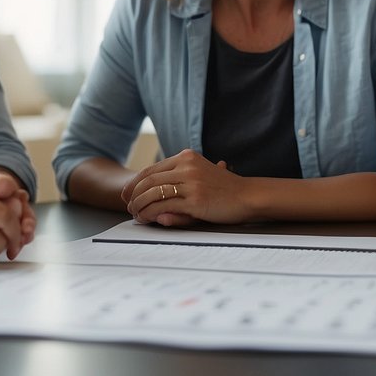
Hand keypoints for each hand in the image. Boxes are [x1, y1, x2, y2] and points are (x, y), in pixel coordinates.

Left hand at [122, 149, 248, 224]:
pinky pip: (165, 206)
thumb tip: (156, 199)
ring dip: (140, 205)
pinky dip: (152, 213)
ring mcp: (191, 183)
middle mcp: (186, 166)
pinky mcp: (195, 200)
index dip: (135, 182)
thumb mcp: (200, 177)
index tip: (126, 194)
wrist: (248, 196)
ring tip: (136, 214)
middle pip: (149, 180)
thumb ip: (178, 183)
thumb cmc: (224, 189)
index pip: (152, 169)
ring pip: (153, 193)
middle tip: (127, 206)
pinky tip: (148, 219)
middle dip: (134, 195)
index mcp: (186, 157)